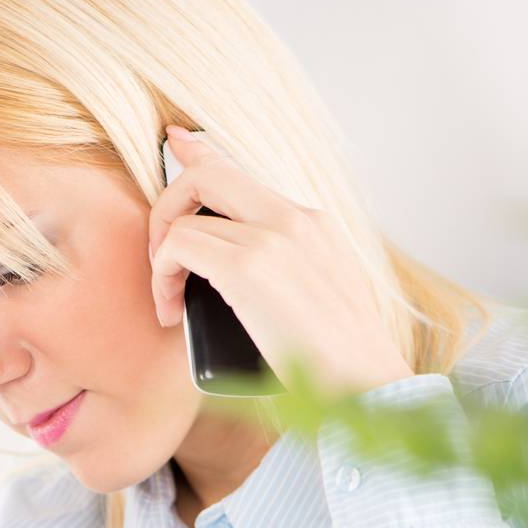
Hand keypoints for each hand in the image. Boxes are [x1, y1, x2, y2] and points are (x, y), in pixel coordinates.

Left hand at [147, 126, 414, 396]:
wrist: (366, 383)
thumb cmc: (338, 360)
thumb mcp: (318, 299)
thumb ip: (283, 273)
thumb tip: (228, 278)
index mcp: (312, 223)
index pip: (242, 171)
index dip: (201, 150)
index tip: (177, 143)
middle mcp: (293, 218)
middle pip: (207, 176)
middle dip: (167, 208)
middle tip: (161, 258)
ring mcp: (272, 238)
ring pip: (186, 215)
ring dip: (161, 258)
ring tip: (169, 300)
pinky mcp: (248, 267)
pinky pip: (178, 246)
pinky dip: (161, 276)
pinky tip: (170, 311)